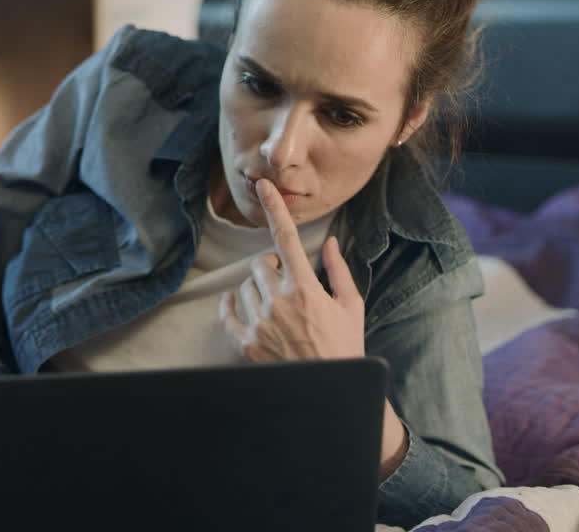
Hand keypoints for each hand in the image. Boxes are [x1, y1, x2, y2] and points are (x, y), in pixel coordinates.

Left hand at [219, 179, 365, 361]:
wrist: (331, 393)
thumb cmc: (345, 348)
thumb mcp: (351, 306)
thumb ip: (338, 271)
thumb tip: (330, 242)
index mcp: (305, 288)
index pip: (287, 238)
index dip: (274, 208)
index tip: (263, 185)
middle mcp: (279, 302)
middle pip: (260, 264)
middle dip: (271, 268)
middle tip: (286, 283)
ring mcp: (260, 323)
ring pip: (244, 287)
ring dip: (256, 290)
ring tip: (275, 307)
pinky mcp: (247, 344)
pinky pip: (227, 313)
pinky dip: (230, 306)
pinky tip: (237, 305)